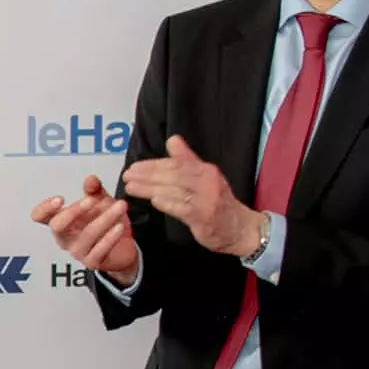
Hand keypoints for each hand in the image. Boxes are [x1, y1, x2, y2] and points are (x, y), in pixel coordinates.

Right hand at [29, 174, 140, 283]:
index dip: (44, 208)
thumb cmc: (106, 223)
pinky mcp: (92, 262)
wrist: (124, 247)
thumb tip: (90, 180)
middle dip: (74, 211)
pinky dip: (110, 237)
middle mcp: (65, 238)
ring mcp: (77, 251)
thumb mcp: (100, 202)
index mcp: (61, 222)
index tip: (60, 199)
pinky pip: (99, 249)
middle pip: (57, 226)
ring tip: (121, 206)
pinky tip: (119, 226)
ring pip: (86, 235)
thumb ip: (94, 190)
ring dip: (105, 218)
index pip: (40, 217)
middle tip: (93, 199)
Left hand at [120, 135, 260, 256]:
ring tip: (130, 187)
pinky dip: (166, 203)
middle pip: (172, 175)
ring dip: (149, 188)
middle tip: (127, 175)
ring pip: (173, 190)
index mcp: (207, 170)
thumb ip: (187, 159)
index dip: (153, 165)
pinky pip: (181, 208)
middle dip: (147, 175)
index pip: (176, 164)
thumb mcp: (206, 177)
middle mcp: (208, 182)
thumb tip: (172, 140)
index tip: (134, 167)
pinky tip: (152, 200)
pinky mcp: (204, 217)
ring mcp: (206, 199)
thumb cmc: (218, 202)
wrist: (241, 228)